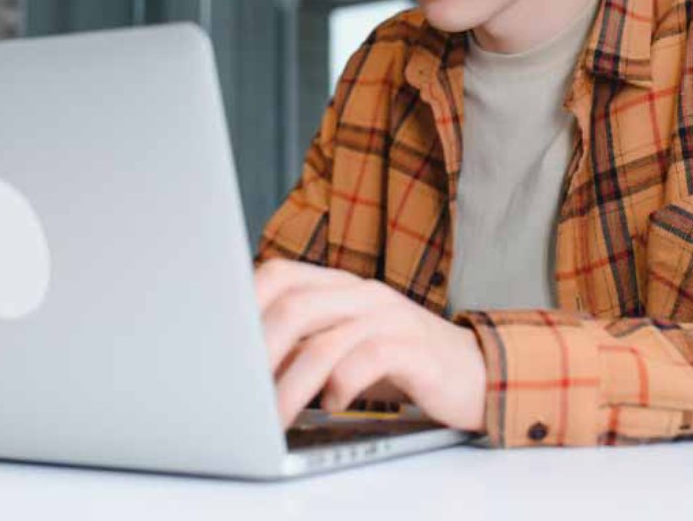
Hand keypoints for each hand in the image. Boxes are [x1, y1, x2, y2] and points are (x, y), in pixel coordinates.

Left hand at [254, 258, 486, 432]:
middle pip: (295, 306)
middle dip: (258, 351)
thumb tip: (243, 363)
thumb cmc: (400, 363)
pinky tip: (333, 405)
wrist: (475, 373)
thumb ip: (302, 344)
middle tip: (237, 390)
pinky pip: (368, 359)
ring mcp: (390, 318)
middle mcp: (363, 294)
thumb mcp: (345, 347)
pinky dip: (342, 386)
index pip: (280, 274)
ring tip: (274, 417)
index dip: (244, 302)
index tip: (217, 341)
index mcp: (341, 286)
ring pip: (326, 341)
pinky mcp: (416, 349)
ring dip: (291, 385)